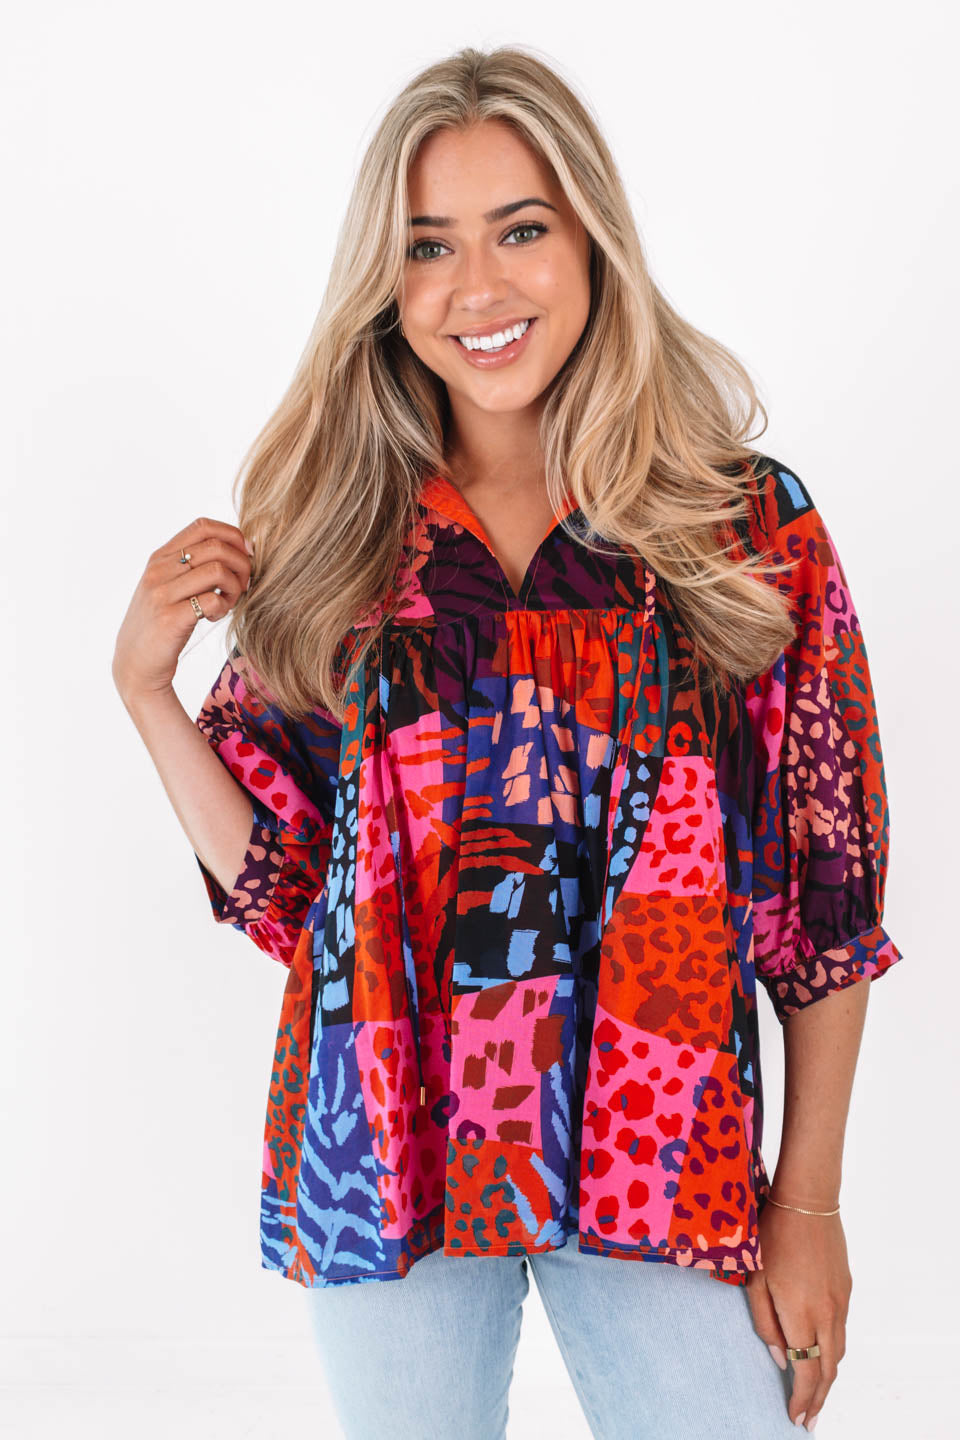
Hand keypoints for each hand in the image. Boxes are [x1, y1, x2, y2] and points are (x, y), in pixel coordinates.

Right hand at [112, 516, 253, 700]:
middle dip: (242, 564)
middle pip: (216, 547)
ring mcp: (162, 594)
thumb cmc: (161, 622)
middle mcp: (159, 570)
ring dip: (235, 587)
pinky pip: (213, 600)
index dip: (232, 535)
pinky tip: (215, 616)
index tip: (246, 555)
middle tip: (244, 585)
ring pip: (218, 571)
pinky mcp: (170, 619)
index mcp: (160, 557)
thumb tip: (239, 548)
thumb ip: (193, 567)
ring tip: (227, 603)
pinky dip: (224, 607)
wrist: (135, 662)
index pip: (203, 526)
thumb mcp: (169, 586)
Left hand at [745, 1198, 850, 1431]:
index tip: (795, 1417)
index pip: (807, 1370)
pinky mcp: (845, 1289)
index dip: (802, 1398)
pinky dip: (833, 1351)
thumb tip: (779, 1358)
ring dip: (828, 1377)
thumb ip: (765, 1322)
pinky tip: (821, 1353)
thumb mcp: (755, 1278)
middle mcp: (827, 1313)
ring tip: (815, 1394)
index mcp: (801, 1313)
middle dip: (819, 1399)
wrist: (807, 1201)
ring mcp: (840, 1301)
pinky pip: (841, 1330)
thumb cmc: (771, 1235)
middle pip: (829, 1369)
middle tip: (808, 1419)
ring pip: (839, 1351)